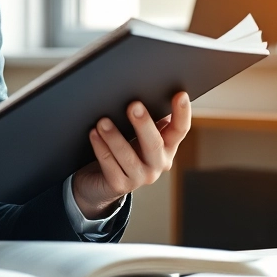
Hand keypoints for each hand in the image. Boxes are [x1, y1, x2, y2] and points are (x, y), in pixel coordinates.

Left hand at [72, 92, 191, 219]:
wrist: (100, 182)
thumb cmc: (123, 149)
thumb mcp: (139, 134)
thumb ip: (148, 118)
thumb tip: (146, 90)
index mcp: (167, 147)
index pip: (180, 130)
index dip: (182, 113)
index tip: (180, 95)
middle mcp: (157, 164)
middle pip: (155, 145)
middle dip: (144, 125)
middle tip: (133, 105)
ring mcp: (139, 178)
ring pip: (128, 157)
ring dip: (115, 137)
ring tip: (103, 121)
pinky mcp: (119, 186)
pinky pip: (110, 166)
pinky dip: (101, 149)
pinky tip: (94, 135)